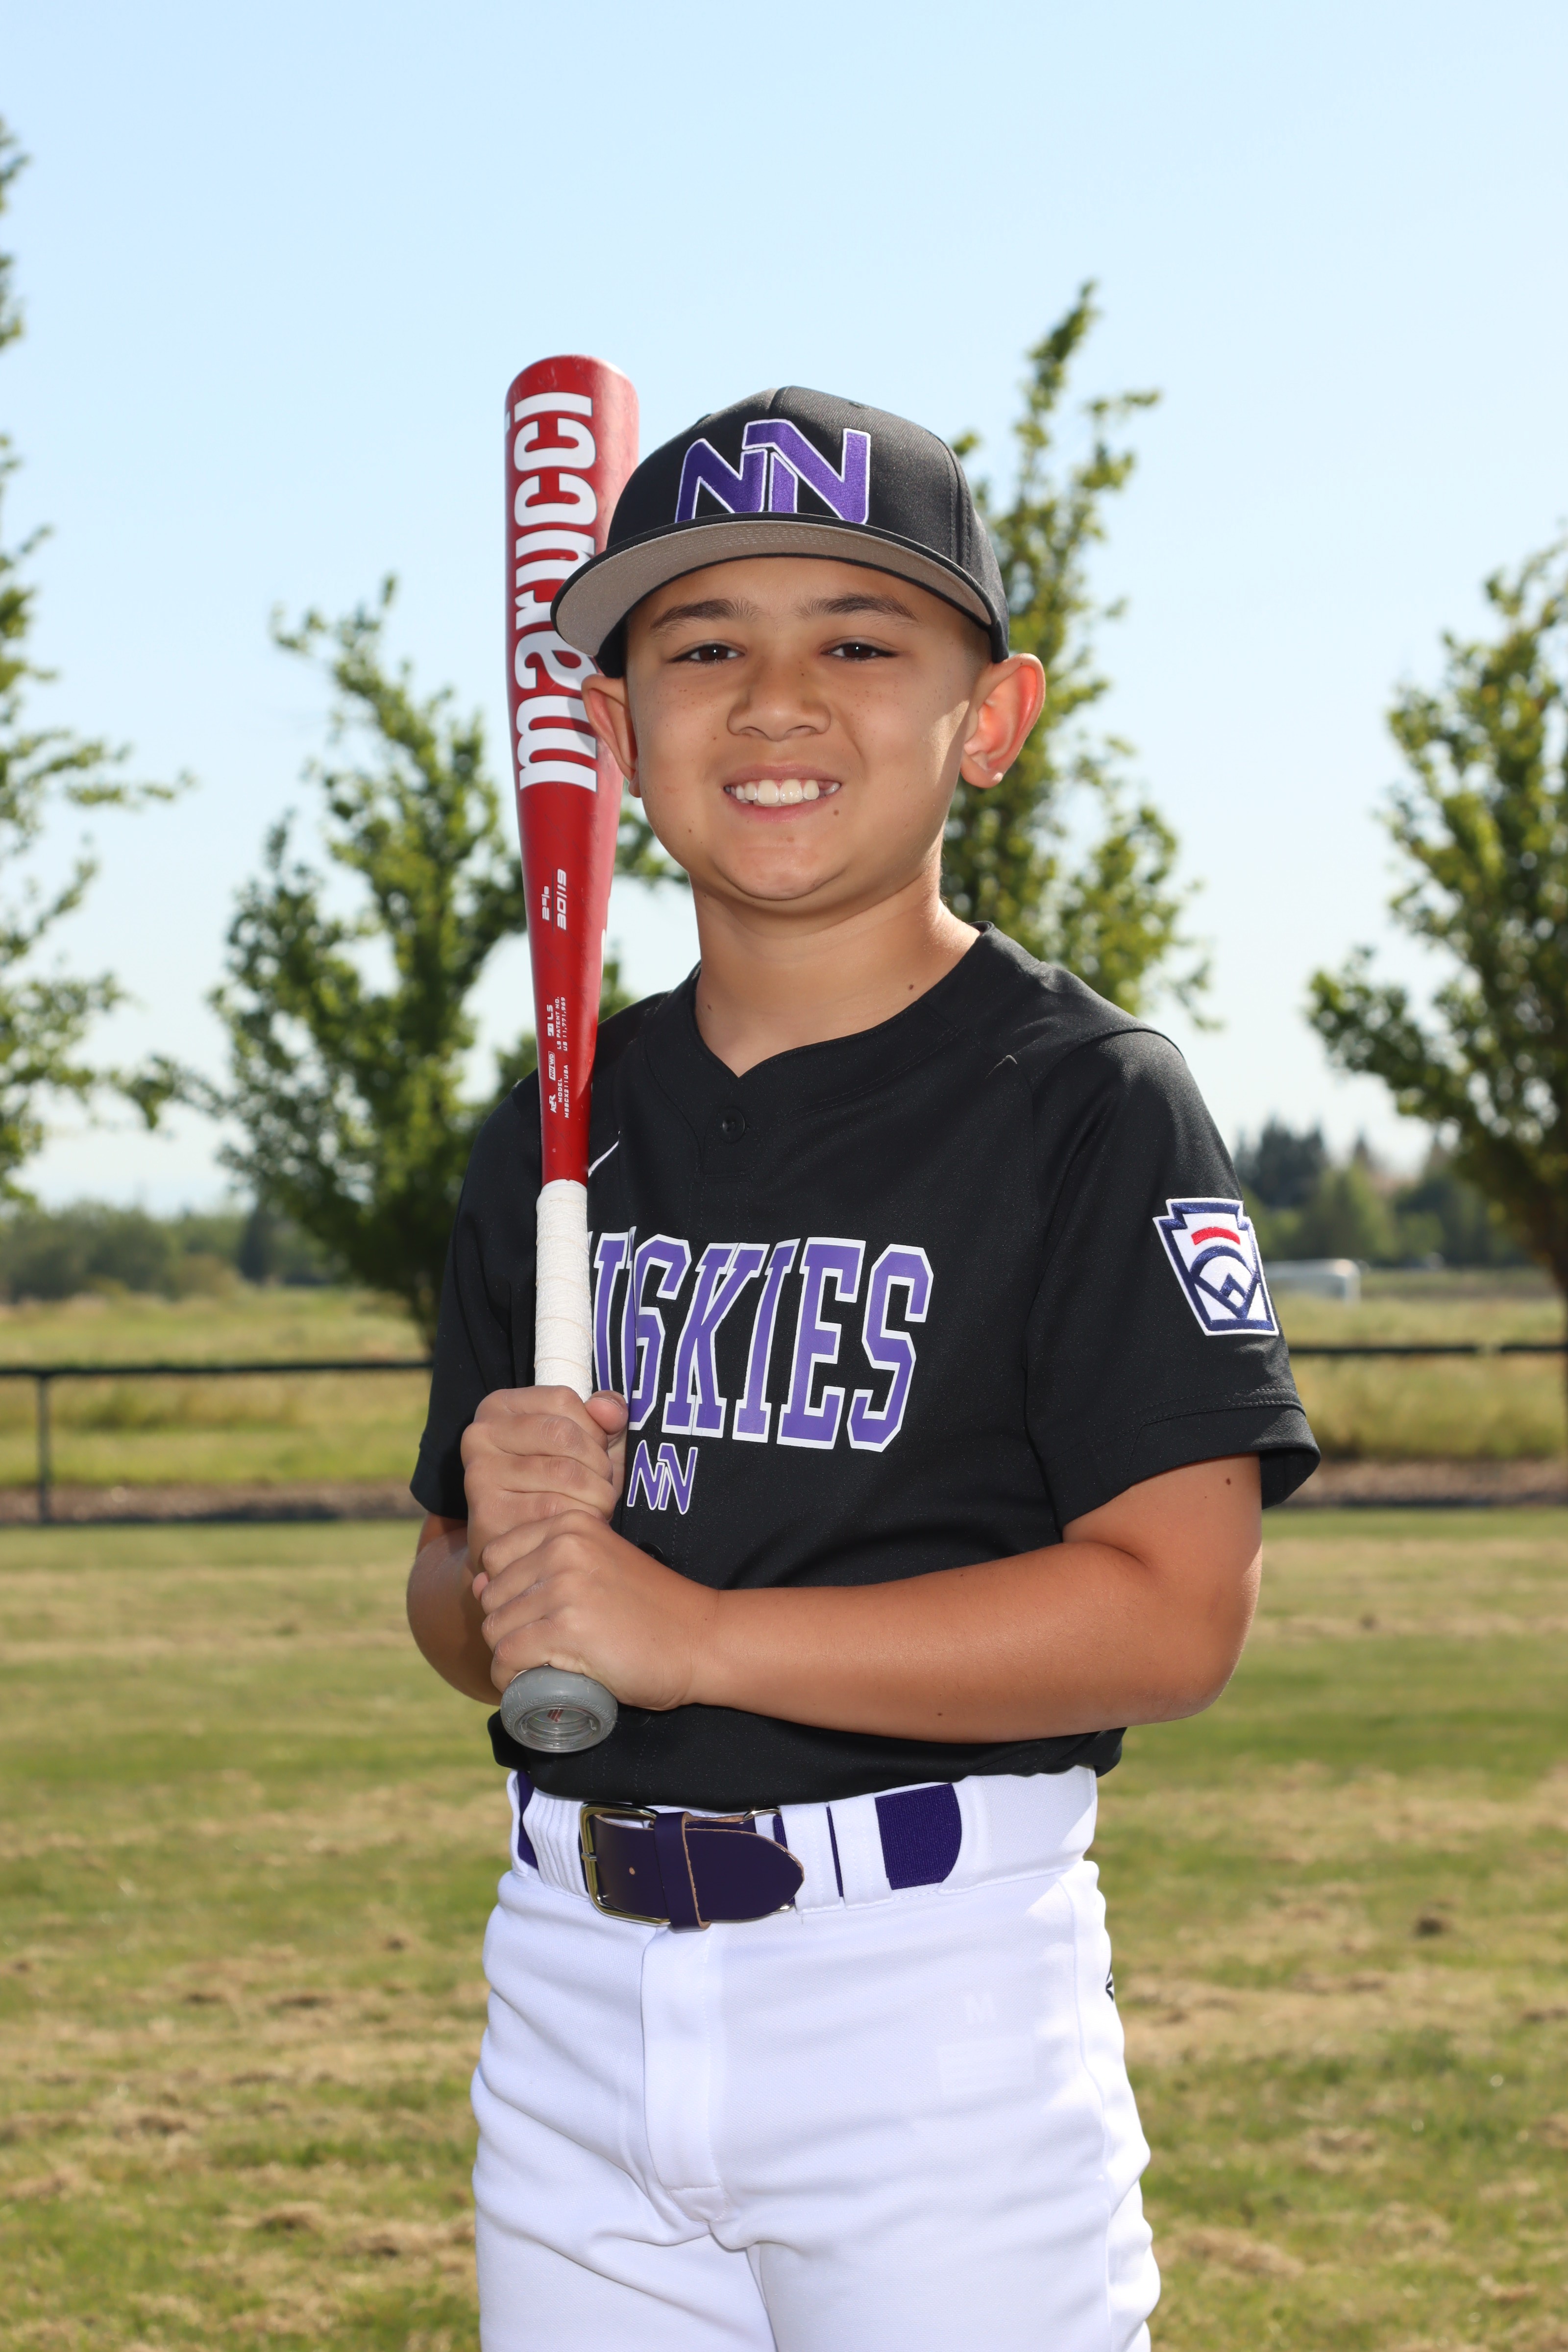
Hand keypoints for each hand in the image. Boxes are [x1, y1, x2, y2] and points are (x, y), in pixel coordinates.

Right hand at [461, 1385, 627, 1572]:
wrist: (519, 1549)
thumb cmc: (558, 1488)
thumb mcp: (586, 1442)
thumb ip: (604, 1416)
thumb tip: (607, 1408)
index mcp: (500, 1406)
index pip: (562, 1399)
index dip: (595, 1429)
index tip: (598, 1454)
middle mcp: (481, 1434)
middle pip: (563, 1434)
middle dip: (599, 1464)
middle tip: (605, 1487)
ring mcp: (480, 1473)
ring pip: (563, 1473)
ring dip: (597, 1494)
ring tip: (597, 1506)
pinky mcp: (487, 1514)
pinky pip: (553, 1510)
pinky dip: (581, 1518)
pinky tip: (579, 1525)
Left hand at [474, 1510, 720, 1712]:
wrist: (701, 1639)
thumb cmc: (649, 1610)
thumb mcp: (597, 1567)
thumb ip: (543, 1565)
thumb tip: (476, 1582)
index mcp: (570, 1525)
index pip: (495, 1554)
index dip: (505, 1590)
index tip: (531, 1614)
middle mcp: (563, 1547)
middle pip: (491, 1594)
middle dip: (506, 1625)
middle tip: (538, 1647)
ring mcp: (565, 1586)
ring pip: (495, 1627)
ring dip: (508, 1655)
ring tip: (538, 1666)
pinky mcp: (568, 1628)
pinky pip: (508, 1656)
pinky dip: (509, 1677)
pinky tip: (528, 1684)